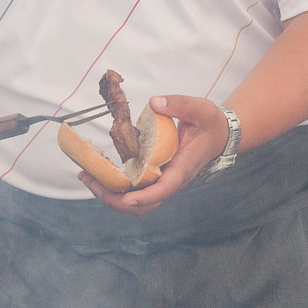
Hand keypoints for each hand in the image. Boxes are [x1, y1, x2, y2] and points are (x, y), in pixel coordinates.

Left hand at [78, 94, 227, 213]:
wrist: (219, 135)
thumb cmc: (210, 124)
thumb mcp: (201, 110)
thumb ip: (179, 104)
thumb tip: (154, 103)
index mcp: (183, 168)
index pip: (164, 189)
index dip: (145, 197)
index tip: (126, 200)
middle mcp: (171, 180)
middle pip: (145, 205)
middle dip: (116, 200)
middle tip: (90, 181)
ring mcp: (163, 181)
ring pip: (137, 202)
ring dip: (112, 196)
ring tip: (88, 178)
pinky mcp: (157, 177)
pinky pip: (135, 190)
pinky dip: (117, 188)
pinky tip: (99, 174)